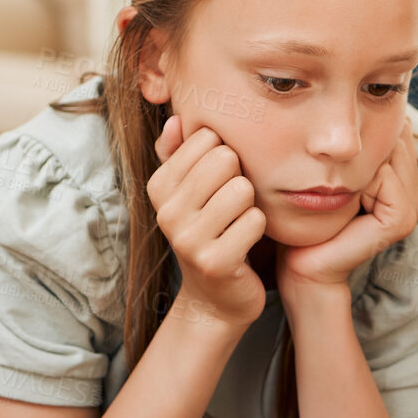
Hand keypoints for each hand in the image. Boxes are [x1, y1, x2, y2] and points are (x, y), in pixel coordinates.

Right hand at [145, 112, 267, 331]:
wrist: (215, 298)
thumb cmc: (210, 233)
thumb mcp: (190, 194)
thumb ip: (180, 155)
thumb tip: (175, 120)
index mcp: (159, 186)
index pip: (207, 137)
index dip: (225, 157)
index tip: (217, 185)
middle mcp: (166, 211)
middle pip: (226, 158)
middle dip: (240, 178)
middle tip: (231, 206)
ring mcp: (187, 239)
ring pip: (243, 188)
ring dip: (250, 205)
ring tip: (237, 224)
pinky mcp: (215, 262)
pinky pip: (255, 220)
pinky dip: (258, 229)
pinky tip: (245, 244)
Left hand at [277, 117, 417, 299]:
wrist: (301, 263)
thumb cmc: (307, 214)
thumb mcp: (331, 171)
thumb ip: (351, 143)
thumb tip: (355, 99)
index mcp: (402, 176)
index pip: (397, 127)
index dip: (365, 128)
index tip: (330, 154)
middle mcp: (413, 190)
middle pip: (395, 135)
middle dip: (361, 142)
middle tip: (328, 169)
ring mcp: (412, 206)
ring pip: (389, 151)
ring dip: (356, 162)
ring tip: (333, 186)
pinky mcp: (401, 220)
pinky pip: (384, 176)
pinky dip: (358, 180)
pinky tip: (341, 199)